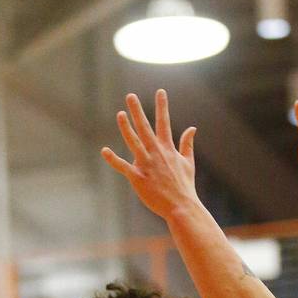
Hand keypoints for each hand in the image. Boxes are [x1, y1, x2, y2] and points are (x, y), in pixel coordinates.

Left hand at [101, 89, 198, 219]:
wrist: (181, 206)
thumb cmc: (184, 186)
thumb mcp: (188, 162)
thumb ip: (187, 144)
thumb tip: (192, 128)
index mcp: (167, 149)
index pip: (164, 123)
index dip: (162, 106)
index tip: (160, 91)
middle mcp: (156, 153)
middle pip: (145, 128)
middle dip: (137, 111)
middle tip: (130, 96)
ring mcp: (146, 165)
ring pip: (134, 142)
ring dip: (126, 128)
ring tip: (120, 113)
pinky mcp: (138, 178)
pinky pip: (123, 166)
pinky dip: (113, 159)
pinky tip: (104, 150)